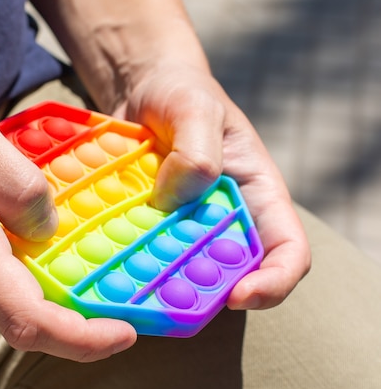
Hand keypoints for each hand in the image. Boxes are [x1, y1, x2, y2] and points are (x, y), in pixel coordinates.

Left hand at [117, 61, 310, 310]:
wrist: (142, 92)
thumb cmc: (182, 94)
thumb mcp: (195, 108)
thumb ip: (196, 151)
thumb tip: (174, 200)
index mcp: (257, 196)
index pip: (288, 252)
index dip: (274, 282)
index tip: (240, 295)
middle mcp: (225, 221)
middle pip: (230, 276)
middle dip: (204, 295)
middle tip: (170, 297)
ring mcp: (185, 228)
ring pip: (181, 274)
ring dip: (158, 285)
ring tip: (129, 284)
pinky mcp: (150, 228)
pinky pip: (141, 254)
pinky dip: (125, 262)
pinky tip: (99, 258)